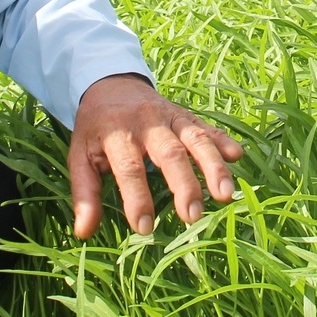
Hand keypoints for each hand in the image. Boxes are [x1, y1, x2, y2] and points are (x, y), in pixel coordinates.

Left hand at [67, 73, 243, 238]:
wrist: (111, 84)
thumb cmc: (95, 128)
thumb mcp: (80, 156)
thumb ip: (84, 193)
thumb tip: (83, 232)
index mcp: (116, 134)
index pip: (129, 168)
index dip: (137, 198)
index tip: (144, 228)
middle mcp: (146, 123)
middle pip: (169, 153)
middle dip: (184, 184)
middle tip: (193, 216)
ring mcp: (170, 117)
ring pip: (195, 139)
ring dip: (212, 166)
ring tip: (225, 195)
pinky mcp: (187, 115)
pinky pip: (207, 127)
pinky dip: (223, 140)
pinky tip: (237, 156)